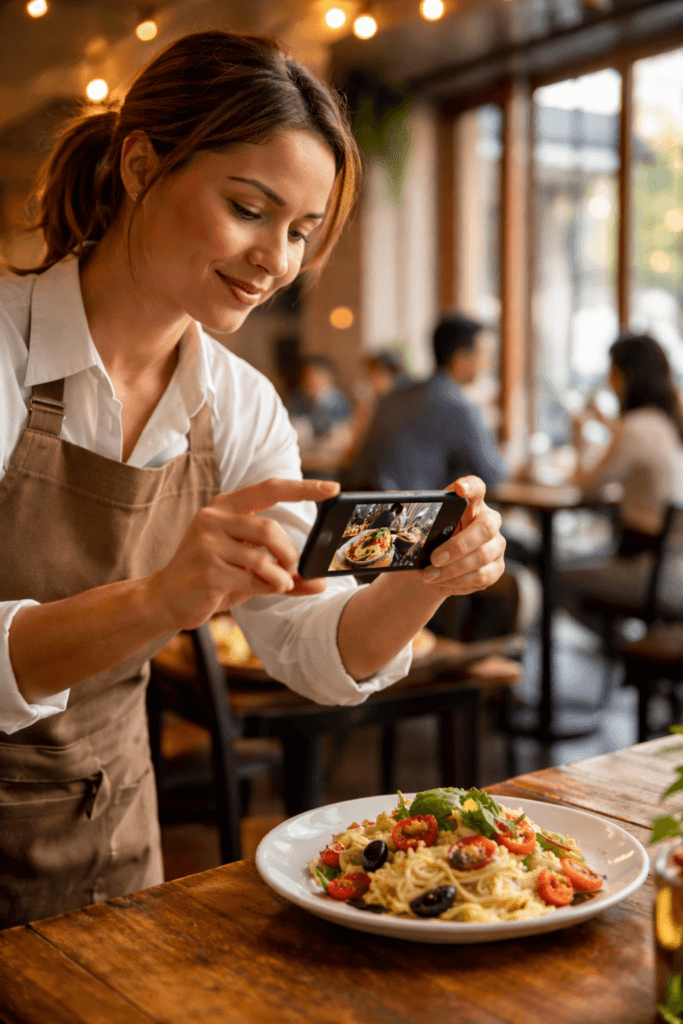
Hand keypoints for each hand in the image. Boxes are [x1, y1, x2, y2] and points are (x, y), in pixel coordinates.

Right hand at [146, 477, 336, 630]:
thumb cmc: (213, 577)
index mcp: (225, 506)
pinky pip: (252, 577)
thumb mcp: (248, 568)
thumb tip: (320, 583)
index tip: (333, 488)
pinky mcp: (207, 569)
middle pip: (270, 528)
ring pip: (263, 556)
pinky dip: (268, 586)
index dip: (303, 488)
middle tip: (295, 570)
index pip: (269, 488)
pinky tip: (262, 589)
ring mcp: (206, 542)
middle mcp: (213, 517)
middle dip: (290, 554)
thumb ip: (283, 571)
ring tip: (280, 583)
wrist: (167, 599)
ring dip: (281, 575)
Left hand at [419, 476, 504, 595]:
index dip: (471, 486)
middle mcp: (489, 521)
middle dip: (459, 545)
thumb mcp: (417, 528)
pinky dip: (459, 582)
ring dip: (452, 569)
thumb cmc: (426, 542)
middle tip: (434, 558)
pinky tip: (443, 582)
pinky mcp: (497, 568)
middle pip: (486, 527)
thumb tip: (389, 501)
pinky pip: (482, 576)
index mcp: (470, 504)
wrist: (431, 571)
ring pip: (483, 556)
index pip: (477, 488)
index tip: (459, 488)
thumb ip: (409, 514)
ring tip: (429, 576)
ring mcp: (496, 545)